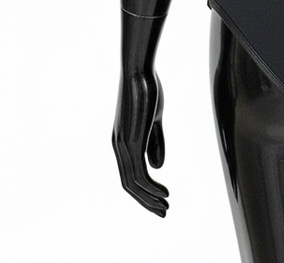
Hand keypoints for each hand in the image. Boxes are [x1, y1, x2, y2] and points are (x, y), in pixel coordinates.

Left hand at [112, 67, 169, 215]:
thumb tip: (157, 167)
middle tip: (162, 212)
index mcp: (122, 142)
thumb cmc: (147, 89)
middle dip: (145, 201)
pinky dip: (151, 186)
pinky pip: (138, 172)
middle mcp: (118, 147)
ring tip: (165, 206)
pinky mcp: (130, 141)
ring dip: (149, 198)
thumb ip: (154, 142)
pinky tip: (164, 192)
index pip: (130, 175)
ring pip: (132, 183)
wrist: (139, 71)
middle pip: (128, 184)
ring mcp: (123, 145)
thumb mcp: (153, 120)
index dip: (143, 191)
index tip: (160, 200)